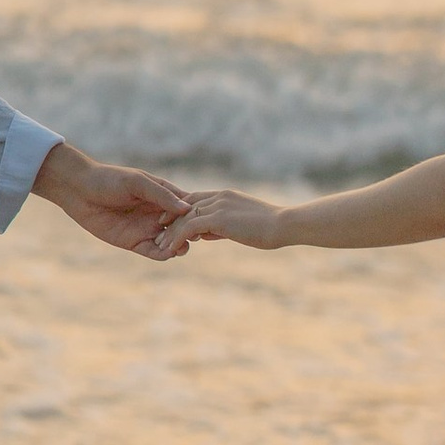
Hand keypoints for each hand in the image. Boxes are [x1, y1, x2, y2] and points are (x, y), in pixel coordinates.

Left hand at [32, 140, 187, 255]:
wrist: (79, 191)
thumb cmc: (108, 180)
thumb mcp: (137, 183)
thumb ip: (160, 195)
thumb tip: (186, 208)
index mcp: (162, 195)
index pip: (187, 206)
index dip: (196, 213)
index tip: (203, 218)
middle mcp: (158, 213)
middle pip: (182, 227)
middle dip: (189, 233)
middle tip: (192, 236)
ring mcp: (147, 228)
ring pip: (171, 241)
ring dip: (178, 245)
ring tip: (180, 246)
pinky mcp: (134, 242)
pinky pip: (154, 252)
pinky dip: (164, 254)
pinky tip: (168, 253)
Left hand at [151, 188, 286, 258]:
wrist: (285, 224)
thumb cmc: (270, 228)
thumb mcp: (241, 225)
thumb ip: (222, 226)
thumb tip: (206, 233)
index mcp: (225, 195)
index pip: (195, 199)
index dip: (180, 211)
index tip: (169, 223)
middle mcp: (219, 197)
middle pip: (185, 206)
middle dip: (171, 220)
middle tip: (159, 234)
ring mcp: (218, 206)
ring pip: (185, 217)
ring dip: (171, 232)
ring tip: (160, 246)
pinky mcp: (219, 218)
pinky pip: (190, 227)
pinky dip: (178, 237)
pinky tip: (171, 248)